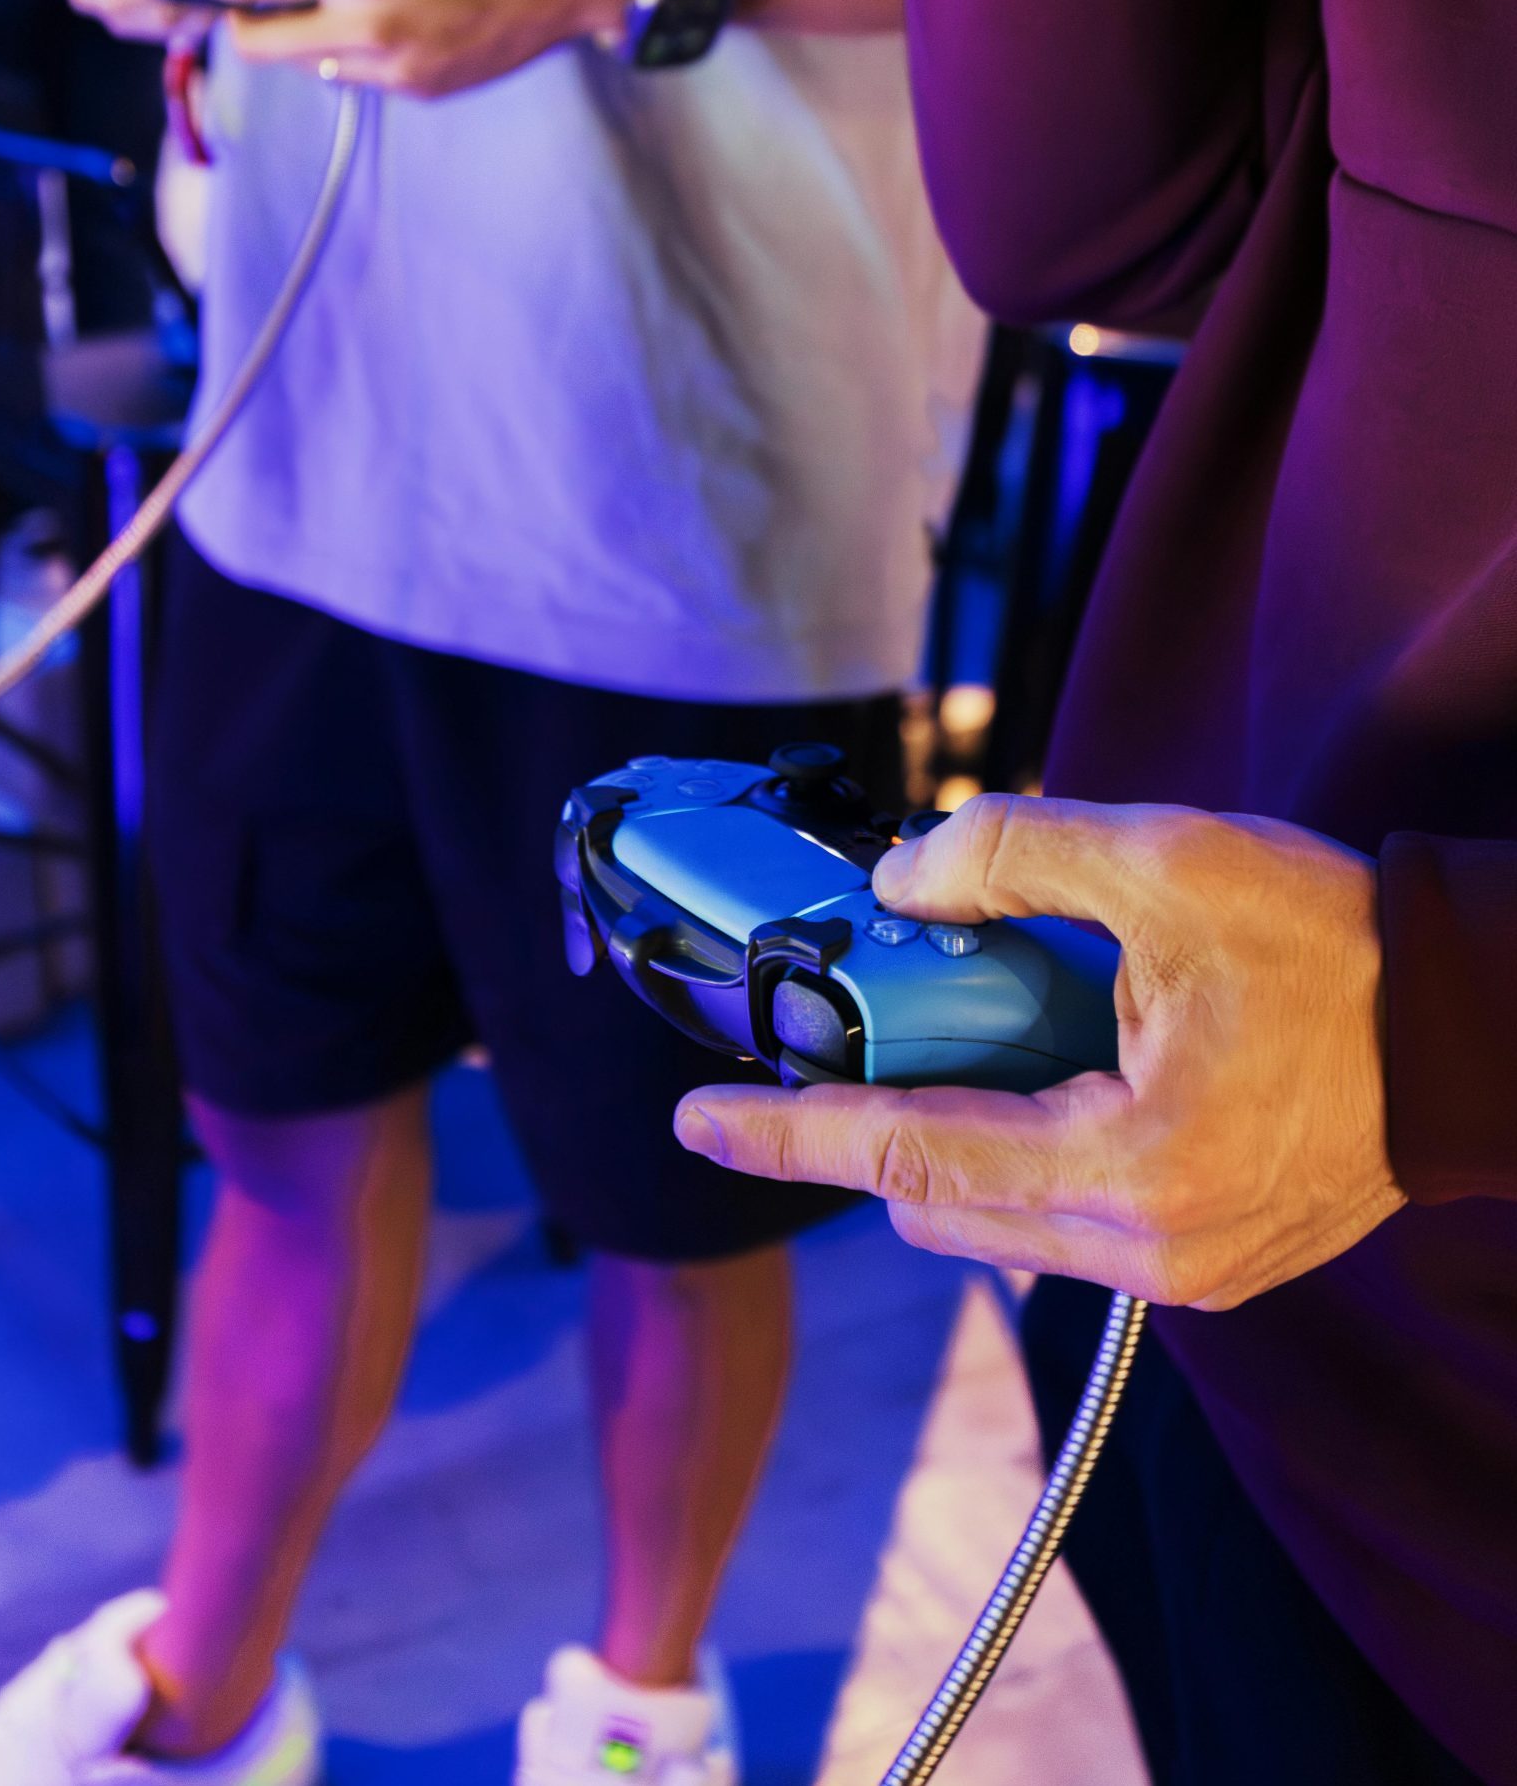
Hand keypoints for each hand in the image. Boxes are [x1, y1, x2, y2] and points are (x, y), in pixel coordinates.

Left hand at [673, 794, 1404, 1309]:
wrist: (1474, 1026)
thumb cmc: (1337, 947)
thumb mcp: (1166, 862)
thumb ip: (1009, 859)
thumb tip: (899, 882)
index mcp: (1129, 1171)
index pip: (906, 1157)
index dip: (786, 1136)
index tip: (693, 1121)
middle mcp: (1148, 1252)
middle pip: (937, 1197)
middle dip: (866, 1121)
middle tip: (832, 1029)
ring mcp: (1184, 1272)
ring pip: (995, 1214)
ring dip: (948, 1129)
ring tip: (954, 1026)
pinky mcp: (1208, 1258)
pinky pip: (1062, 1217)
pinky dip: (1020, 1143)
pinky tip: (1044, 1058)